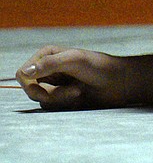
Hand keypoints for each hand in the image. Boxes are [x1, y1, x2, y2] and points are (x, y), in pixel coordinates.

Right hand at [17, 46, 132, 108]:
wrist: (119, 82)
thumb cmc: (99, 67)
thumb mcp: (74, 61)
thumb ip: (50, 64)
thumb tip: (25, 73)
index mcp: (47, 55)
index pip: (23, 74)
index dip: (31, 85)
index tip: (45, 89)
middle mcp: (47, 69)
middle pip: (31, 90)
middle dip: (52, 94)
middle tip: (74, 91)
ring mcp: (54, 83)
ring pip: (42, 100)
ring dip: (62, 98)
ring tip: (80, 91)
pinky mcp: (62, 96)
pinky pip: (52, 106)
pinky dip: (66, 103)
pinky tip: (81, 96)